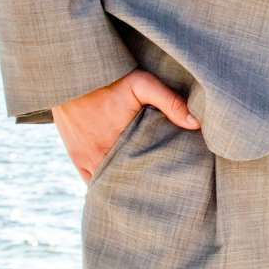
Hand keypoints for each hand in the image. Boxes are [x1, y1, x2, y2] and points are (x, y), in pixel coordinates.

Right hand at [54, 69, 201, 181]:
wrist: (72, 74)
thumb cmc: (111, 79)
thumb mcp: (142, 84)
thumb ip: (169, 102)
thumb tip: (195, 124)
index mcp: (117, 143)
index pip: (139, 176)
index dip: (153, 182)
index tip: (168, 186)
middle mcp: (98, 156)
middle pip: (122, 184)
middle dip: (139, 189)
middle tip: (159, 193)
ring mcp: (84, 158)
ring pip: (105, 185)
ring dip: (121, 187)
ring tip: (140, 193)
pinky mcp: (76, 156)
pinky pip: (89, 181)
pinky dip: (102, 186)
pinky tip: (117, 189)